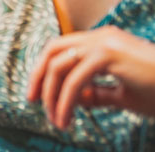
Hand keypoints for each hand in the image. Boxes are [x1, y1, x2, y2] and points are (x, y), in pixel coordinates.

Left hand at [27, 26, 154, 127]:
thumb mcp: (122, 94)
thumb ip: (97, 93)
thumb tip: (74, 99)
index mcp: (102, 41)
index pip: (61, 49)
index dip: (44, 70)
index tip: (37, 93)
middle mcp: (100, 37)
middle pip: (53, 51)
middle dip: (39, 77)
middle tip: (33, 101)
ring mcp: (104, 44)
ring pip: (60, 66)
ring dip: (53, 94)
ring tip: (56, 119)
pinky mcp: (109, 56)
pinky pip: (76, 79)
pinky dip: (66, 100)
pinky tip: (66, 117)